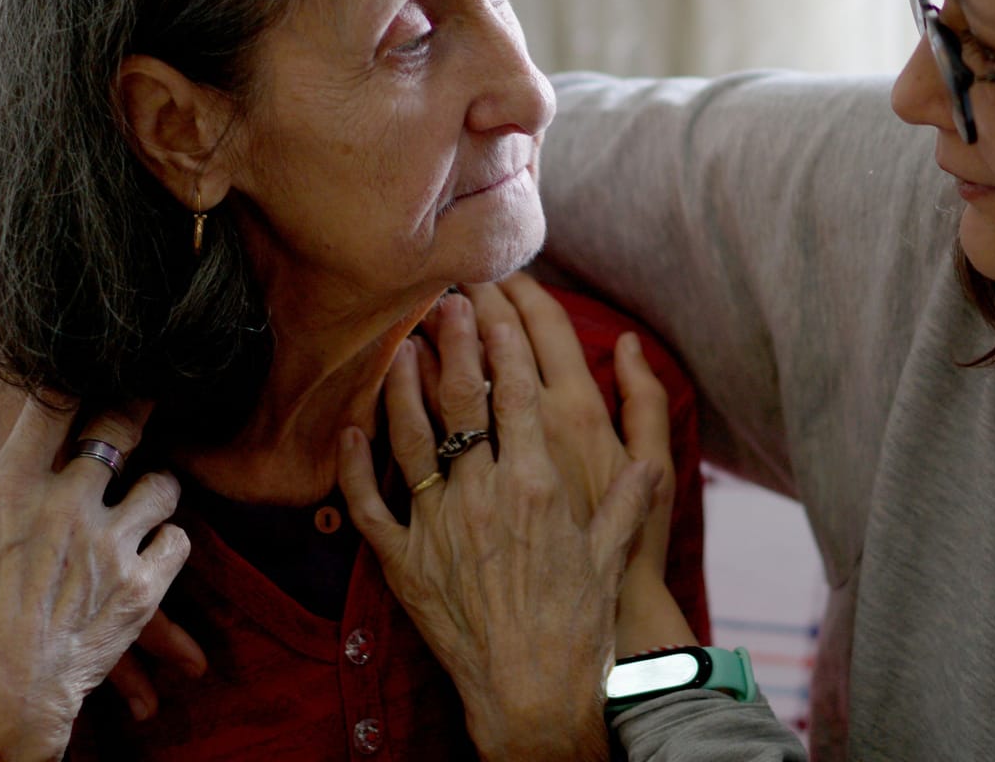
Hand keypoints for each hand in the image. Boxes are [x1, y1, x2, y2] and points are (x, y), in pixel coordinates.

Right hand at [0, 340, 207, 718]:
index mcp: (7, 492)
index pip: (50, 405)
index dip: (75, 375)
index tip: (92, 361)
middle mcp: (64, 503)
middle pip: (118, 429)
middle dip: (137, 406)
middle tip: (151, 395)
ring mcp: (107, 542)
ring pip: (162, 483)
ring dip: (159, 489)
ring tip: (153, 496)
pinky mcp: (142, 587)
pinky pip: (179, 541)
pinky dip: (171, 544)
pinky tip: (157, 552)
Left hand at [339, 312, 662, 761]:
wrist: (532, 694)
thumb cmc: (580, 626)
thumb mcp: (615, 555)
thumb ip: (629, 496)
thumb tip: (645, 454)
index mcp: (539, 484)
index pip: (517, 393)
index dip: (505, 341)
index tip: (497, 301)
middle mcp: (485, 494)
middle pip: (462, 400)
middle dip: (453, 342)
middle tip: (444, 299)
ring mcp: (440, 525)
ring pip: (411, 438)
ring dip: (402, 387)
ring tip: (398, 345)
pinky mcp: (405, 562)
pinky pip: (372, 503)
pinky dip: (356, 464)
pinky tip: (350, 428)